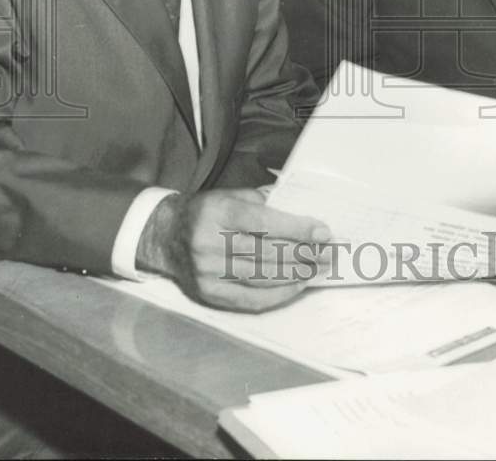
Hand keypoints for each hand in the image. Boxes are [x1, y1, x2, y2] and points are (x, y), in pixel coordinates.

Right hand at [136, 189, 329, 311]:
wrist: (166, 236)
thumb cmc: (207, 212)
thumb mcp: (231, 195)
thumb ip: (265, 201)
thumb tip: (304, 211)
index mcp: (218, 212)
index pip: (265, 223)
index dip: (297, 229)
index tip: (323, 232)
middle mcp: (211, 243)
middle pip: (267, 252)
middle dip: (304, 254)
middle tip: (328, 254)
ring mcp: (209, 272)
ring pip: (262, 277)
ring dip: (296, 275)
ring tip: (317, 269)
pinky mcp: (209, 293)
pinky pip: (250, 300)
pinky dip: (278, 295)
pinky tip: (296, 286)